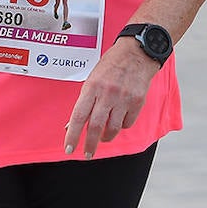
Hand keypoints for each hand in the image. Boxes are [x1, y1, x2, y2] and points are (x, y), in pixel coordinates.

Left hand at [64, 40, 158, 158]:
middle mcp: (107, 94)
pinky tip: (118, 122)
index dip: (72, 134)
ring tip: (102, 138)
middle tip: (86, 154)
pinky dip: (121, 126)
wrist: (137, 53)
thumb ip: (84, 101)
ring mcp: (124, 99)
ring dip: (106, 137)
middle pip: (96, 126)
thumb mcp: (92, 79)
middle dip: (90, 144)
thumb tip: (72, 124)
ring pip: (113, 128)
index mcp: (92, 87)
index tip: (68, 148)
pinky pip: (127, 123)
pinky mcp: (137, 102)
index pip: (79, 116)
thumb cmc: (111, 64)